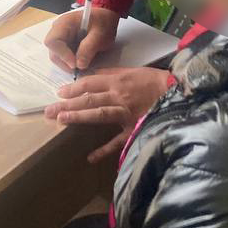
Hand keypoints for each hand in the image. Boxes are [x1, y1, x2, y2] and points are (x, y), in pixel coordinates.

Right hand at [44, 7, 120, 70]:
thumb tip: (79, 65)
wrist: (105, 18)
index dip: (62, 54)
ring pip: (57, 56)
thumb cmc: (103, 22)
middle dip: (65, 62)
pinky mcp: (64, 43)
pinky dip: (71, 61)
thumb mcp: (100, 34)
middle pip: (53, 51)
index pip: (52, 41)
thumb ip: (89, 48)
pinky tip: (82, 61)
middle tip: (80, 69)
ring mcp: (60, 37)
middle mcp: (58, 29)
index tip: (75, 64)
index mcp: (65, 23)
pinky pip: (63, 56)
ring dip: (68, 63)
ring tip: (83, 65)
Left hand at [46, 67, 170, 162]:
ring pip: (99, 113)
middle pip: (89, 98)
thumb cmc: (155, 81)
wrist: (178, 92)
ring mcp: (126, 113)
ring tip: (61, 121)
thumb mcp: (132, 71)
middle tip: (48, 111)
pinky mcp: (135, 127)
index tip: (59, 93)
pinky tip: (90, 157)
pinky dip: (105, 149)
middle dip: (67, 104)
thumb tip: (92, 75)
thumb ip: (112, 74)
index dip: (73, 88)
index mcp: (118, 81)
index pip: (90, 83)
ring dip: (79, 117)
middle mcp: (119, 95)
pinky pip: (118, 140)